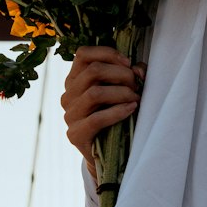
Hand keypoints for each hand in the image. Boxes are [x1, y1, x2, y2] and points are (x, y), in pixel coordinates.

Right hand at [61, 46, 144, 173]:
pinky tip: (131, 109)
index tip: (129, 63)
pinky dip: (118, 111)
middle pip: (93, 71)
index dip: (108, 53)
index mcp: (75, 79)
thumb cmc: (116, 115)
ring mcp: (69, 115)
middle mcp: (68, 94)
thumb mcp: (121, 90)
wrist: (109, 153)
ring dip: (122, 93)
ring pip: (95, 93)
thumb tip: (138, 69)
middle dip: (121, 75)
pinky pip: (96, 119)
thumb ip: (130, 75)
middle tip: (137, 86)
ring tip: (136, 99)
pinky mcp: (75, 134)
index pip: (83, 54)